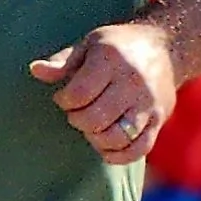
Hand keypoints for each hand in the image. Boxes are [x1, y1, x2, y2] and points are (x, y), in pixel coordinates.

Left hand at [29, 21, 176, 165]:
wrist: (165, 46)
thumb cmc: (118, 46)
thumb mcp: (89, 44)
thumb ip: (63, 61)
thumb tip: (35, 70)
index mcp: (111, 59)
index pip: (79, 94)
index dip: (64, 101)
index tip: (64, 97)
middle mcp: (133, 81)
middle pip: (95, 118)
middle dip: (78, 120)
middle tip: (77, 111)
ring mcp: (148, 103)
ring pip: (116, 137)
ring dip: (96, 139)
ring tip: (92, 127)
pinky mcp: (159, 120)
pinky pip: (138, 149)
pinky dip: (118, 155)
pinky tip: (106, 146)